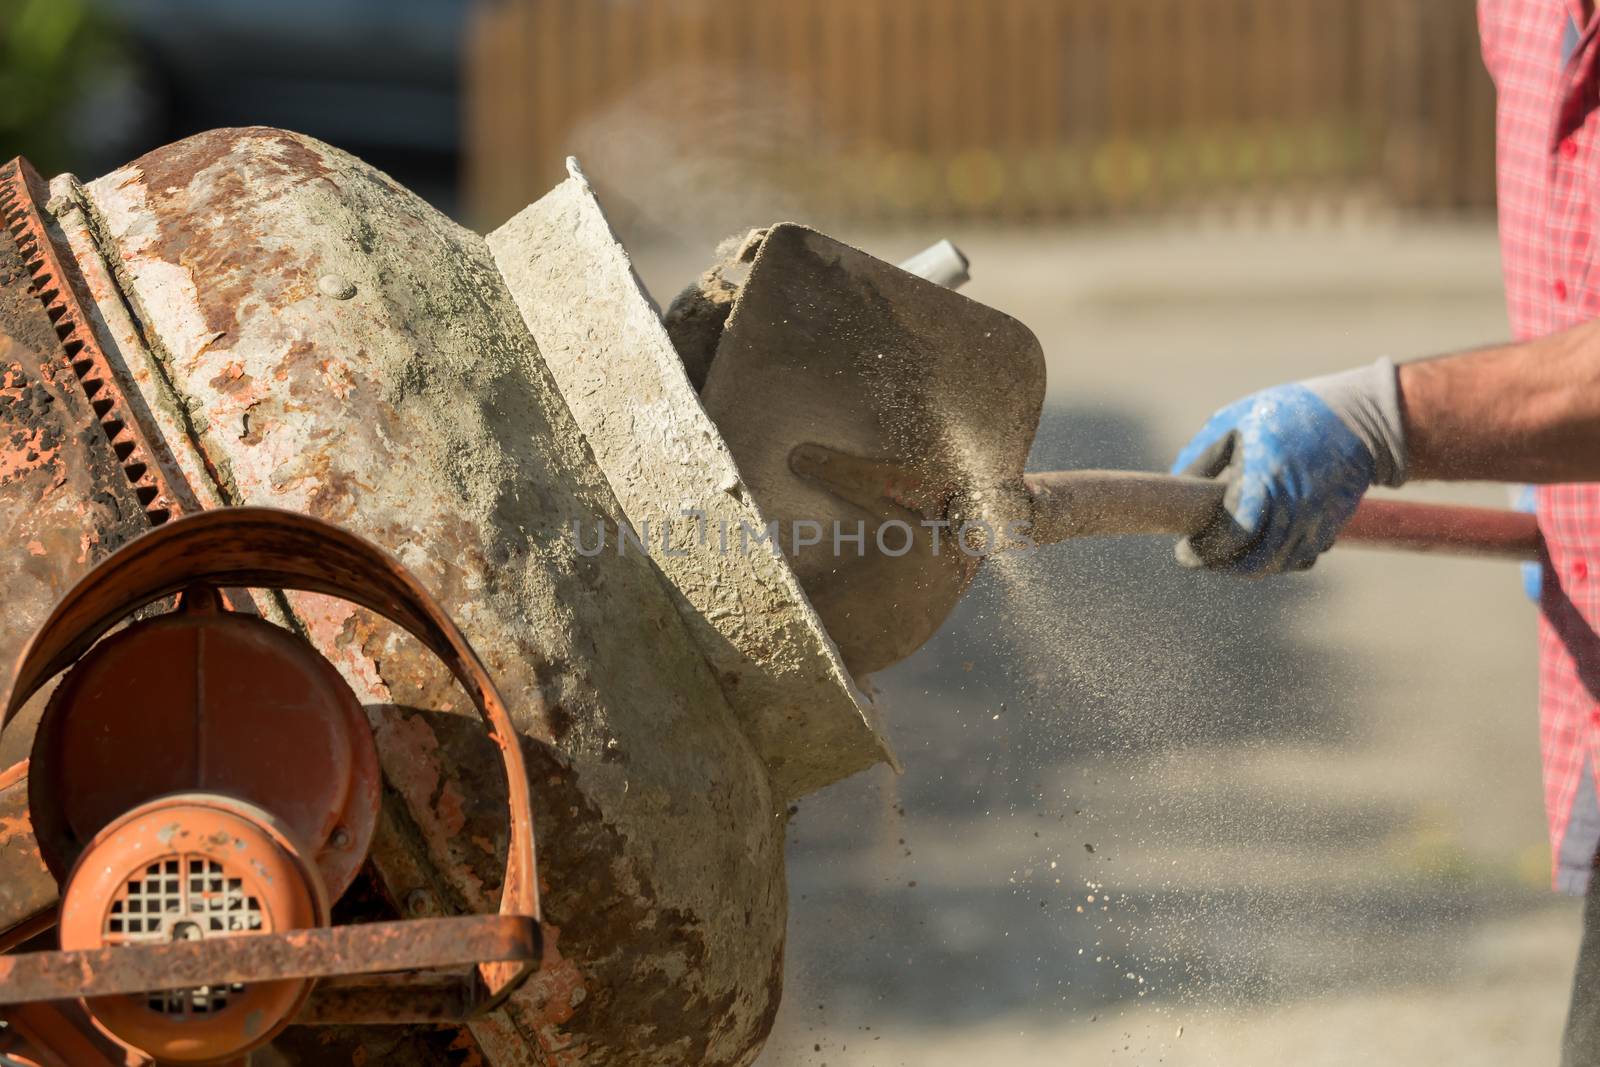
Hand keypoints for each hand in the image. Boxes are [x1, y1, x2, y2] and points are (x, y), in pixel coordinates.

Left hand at [1171, 361, 1405, 574]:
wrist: (1357, 418)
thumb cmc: (1286, 413)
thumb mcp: (1235, 422)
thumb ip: (1201, 456)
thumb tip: (1176, 486)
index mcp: (1263, 479)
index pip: (1229, 537)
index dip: (1203, 553)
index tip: (1185, 552)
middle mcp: (1293, 506)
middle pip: (1253, 562)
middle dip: (1221, 566)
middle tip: (1202, 557)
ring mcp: (1316, 520)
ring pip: (1277, 565)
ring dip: (1247, 568)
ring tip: (1226, 555)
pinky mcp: (1331, 526)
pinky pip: (1302, 559)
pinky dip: (1278, 562)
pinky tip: (1261, 548)